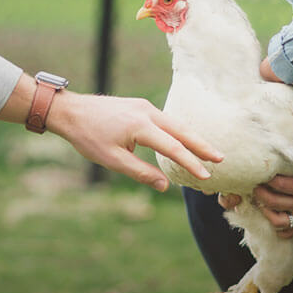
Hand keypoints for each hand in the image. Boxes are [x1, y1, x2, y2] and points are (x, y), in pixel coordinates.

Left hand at [48, 91, 223, 189]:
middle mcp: (147, 112)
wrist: (71, 111)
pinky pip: (166, 120)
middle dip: (202, 146)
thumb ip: (140, 173)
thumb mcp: (112, 160)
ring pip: (176, 124)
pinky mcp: (141, 106)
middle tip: (221, 159)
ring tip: (209, 152)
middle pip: (182, 131)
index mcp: (140, 126)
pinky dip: (179, 131)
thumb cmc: (88, 137)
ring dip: (193, 138)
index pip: (173, 148)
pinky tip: (186, 140)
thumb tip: (165, 186)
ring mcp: (145, 106)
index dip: (191, 163)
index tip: (206, 176)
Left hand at [252, 131, 292, 236]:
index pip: (279, 185)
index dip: (268, 180)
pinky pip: (289, 232)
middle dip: (261, 195)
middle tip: (256, 188)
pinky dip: (279, 228)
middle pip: (274, 202)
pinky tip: (273, 217)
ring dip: (267, 213)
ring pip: (278, 221)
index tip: (262, 174)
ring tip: (261, 203)